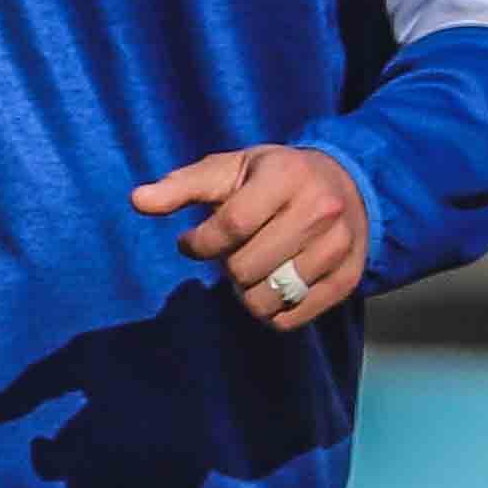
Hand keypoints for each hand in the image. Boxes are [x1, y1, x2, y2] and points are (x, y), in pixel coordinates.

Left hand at [132, 144, 367, 330]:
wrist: (348, 183)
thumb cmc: (272, 178)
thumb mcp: (228, 169)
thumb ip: (181, 186)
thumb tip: (137, 200)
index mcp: (286, 176)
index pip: (232, 226)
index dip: (200, 243)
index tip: (190, 243)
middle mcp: (321, 209)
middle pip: (246, 268)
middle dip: (225, 266)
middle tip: (231, 252)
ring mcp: (340, 245)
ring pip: (268, 298)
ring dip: (246, 292)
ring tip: (253, 267)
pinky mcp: (349, 277)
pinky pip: (294, 317)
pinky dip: (271, 312)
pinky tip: (270, 286)